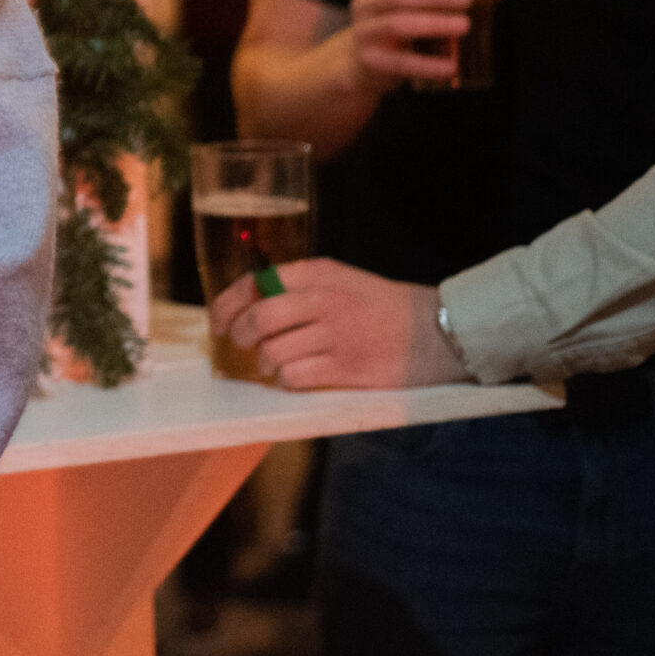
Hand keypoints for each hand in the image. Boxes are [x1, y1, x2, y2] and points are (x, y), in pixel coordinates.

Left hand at [206, 258, 467, 388]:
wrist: (437, 330)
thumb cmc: (384, 306)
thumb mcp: (342, 280)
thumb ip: (300, 285)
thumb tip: (251, 301)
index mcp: (318, 274)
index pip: (255, 284)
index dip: (226, 304)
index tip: (217, 322)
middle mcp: (323, 300)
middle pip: (258, 318)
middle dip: (239, 335)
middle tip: (241, 345)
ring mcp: (335, 335)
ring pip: (273, 351)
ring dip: (264, 362)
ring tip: (273, 364)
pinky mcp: (347, 368)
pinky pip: (295, 377)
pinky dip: (286, 381)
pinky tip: (295, 378)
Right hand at [345, 0, 472, 91]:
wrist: (363, 64)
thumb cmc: (398, 23)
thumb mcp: (410, 4)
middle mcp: (364, 3)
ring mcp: (364, 32)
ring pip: (397, 24)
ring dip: (433, 23)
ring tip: (464, 25)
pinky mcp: (369, 61)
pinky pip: (401, 63)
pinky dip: (428, 64)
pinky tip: (451, 66)